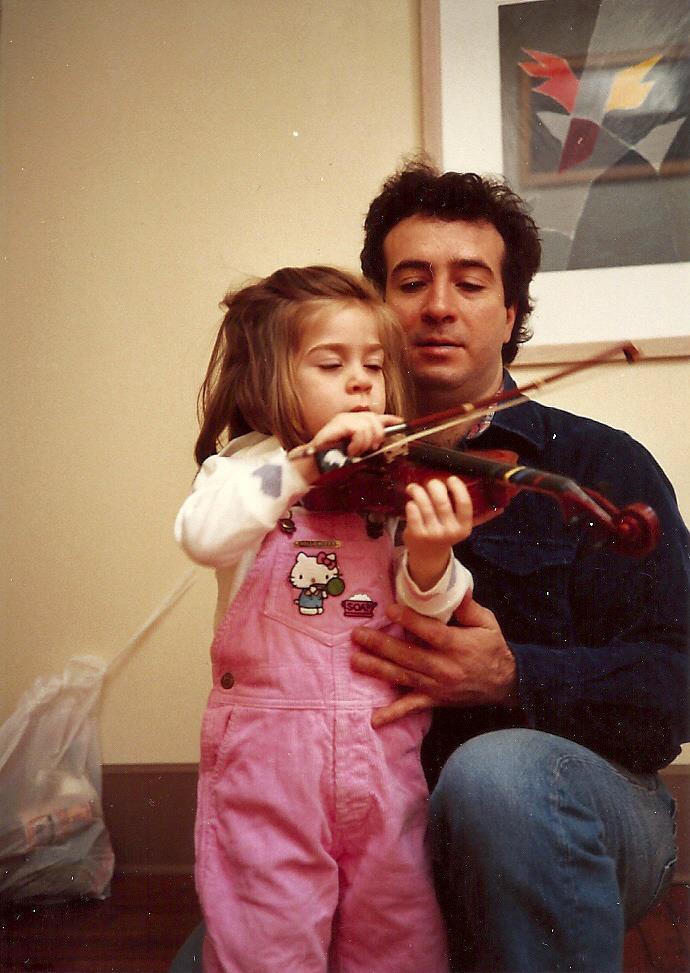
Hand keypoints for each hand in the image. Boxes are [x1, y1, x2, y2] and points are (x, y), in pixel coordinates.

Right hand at [295, 412, 401, 482]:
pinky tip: (351, 450)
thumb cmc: (334, 459)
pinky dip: (358, 443)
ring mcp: (343, 419)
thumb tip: (383, 442)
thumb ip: (368, 444)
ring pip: (368, 425)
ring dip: (365, 443)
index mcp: (354, 423)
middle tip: (369, 449)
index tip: (401, 422)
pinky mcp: (338, 423)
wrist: (315, 463)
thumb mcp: (357, 452)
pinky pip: (358, 430)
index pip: (377, 416)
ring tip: (355, 452)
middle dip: (377, 436)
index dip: (390, 418)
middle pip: (375, 420)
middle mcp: (350, 418)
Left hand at [351, 595, 517, 726]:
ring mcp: (436, 686)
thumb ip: (468, 607)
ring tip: (355, 661)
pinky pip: (411, 708)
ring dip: (377, 669)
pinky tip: (374, 719)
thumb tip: (454, 587)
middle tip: (357, 635)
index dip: (409, 621)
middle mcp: (444, 667)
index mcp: (457, 645)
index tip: (389, 611)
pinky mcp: (434, 700)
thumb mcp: (487, 623)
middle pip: (408, 655)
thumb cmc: (493, 648)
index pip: (430, 632)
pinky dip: (392, 713)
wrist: (506, 684)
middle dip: (380, 645)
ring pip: (402, 677)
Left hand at [403, 476, 471, 589]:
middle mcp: (450, 531)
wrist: (429, 556)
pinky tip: (411, 502)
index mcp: (464, 527)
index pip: (464, 504)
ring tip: (414, 488)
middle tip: (431, 483)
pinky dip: (411, 503)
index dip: (458, 488)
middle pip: (442, 501)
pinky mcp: (417, 534)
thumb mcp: (456, 524)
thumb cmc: (442, 531)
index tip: (451, 479)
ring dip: (418, 491)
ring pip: (424, 504)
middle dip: (435, 486)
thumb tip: (442, 480)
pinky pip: (413, 512)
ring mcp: (433, 534)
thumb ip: (454, 506)